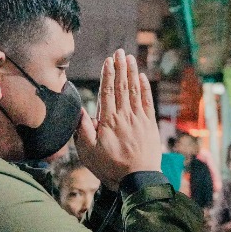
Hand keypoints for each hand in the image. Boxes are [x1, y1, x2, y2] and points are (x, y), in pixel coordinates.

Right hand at [75, 50, 160, 183]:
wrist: (138, 180)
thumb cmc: (111, 168)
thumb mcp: (88, 153)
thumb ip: (83, 130)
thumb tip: (80, 110)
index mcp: (108, 121)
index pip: (107, 92)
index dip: (107, 74)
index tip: (108, 60)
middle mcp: (124, 116)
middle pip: (121, 87)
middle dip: (120, 67)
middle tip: (119, 51)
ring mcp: (139, 120)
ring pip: (134, 91)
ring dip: (131, 73)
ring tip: (129, 58)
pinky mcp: (149, 125)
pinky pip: (147, 102)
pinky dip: (144, 88)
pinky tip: (142, 77)